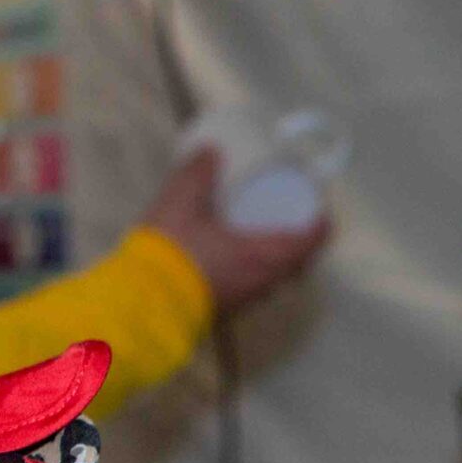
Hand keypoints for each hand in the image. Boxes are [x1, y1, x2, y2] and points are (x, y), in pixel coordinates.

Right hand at [142, 148, 332, 312]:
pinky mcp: (226, 312)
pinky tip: (232, 259)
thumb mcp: (181, 202)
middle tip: (288, 218)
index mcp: (264, 253)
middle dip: (299, 241)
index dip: (320, 222)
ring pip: (276, 278)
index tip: (315, 206)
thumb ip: (197, 173)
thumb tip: (212, 150)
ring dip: (276, 259)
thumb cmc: (172, 253)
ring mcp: (246, 301)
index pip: (313, 240)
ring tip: (261, 236)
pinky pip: (253, 289)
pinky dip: (254, 272)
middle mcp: (263, 281)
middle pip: (299, 262)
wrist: (141, 305)